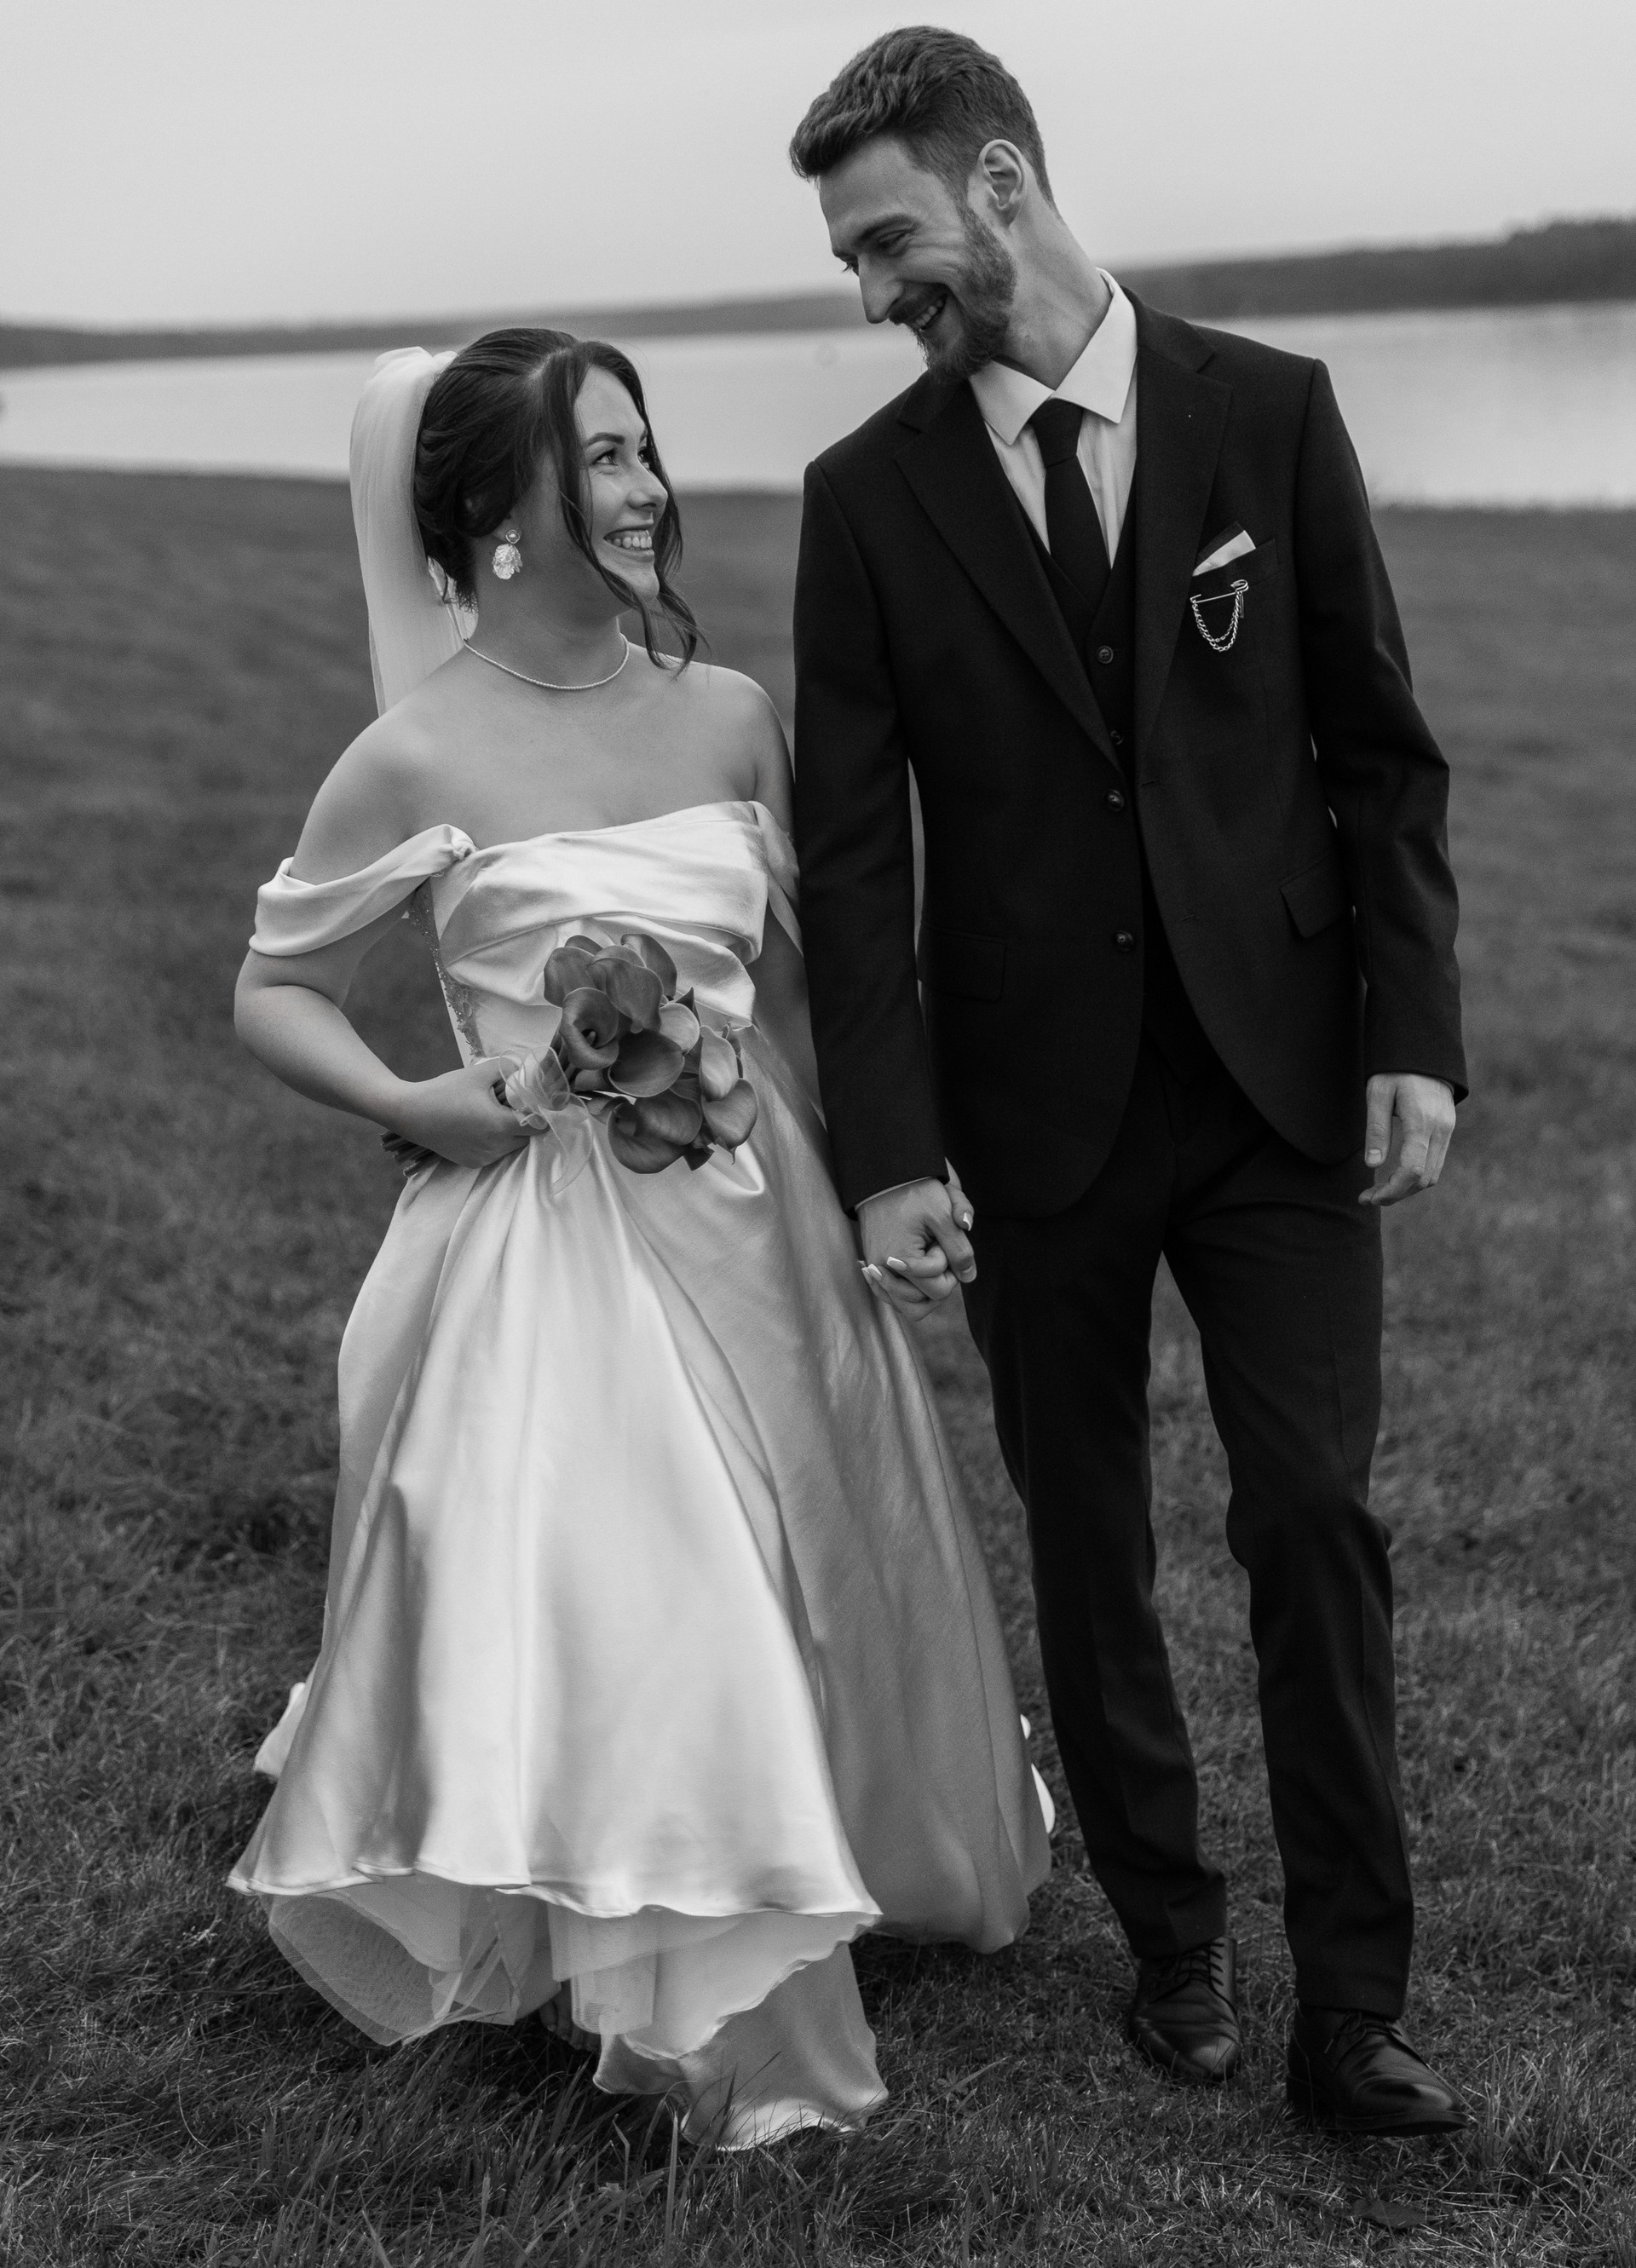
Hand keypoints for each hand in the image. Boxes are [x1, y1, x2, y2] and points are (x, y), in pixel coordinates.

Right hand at [388, 1059, 529, 1170]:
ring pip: (510, 1147)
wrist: (410, 1113)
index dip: (540, 1115)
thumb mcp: (477, 1074)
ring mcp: (483, 1158)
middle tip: (510, 1106)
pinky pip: (493, 1154)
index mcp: (501, 1125)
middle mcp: (495, 1146)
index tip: (534, 1104)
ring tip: (491, 1114)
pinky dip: (493, 1143)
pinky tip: (478, 1126)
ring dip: (509, 1134)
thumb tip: (523, 1066)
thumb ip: (506, 1067)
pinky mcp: (471, 1163)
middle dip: (523, 1123)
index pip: (537, 1127)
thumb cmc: (444, 1091)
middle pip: (525, 1138)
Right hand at [857, 1168, 975, 1319]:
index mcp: (901, 1261)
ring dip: (921, 1289)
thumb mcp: (944, 1216)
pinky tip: (914, 1273)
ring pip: (904, 1304)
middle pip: (920, 1304)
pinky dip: (905, 1289)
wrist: (885, 1175)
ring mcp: (876, 1269)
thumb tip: (968, 1277)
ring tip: (926, 1261)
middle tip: (935, 1252)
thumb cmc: (916, 1192)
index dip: (949, 1268)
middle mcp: (883, 1271)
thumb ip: (960, 1250)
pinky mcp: (873, 1264)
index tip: (941, 1241)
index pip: (938, 1290)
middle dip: (935, 1282)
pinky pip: (891, 1293)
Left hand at [1358, 1073, 1455, 1207]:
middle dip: (1396, 1194)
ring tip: (1378, 1189)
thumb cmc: (1395, 1069)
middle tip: (1367, 1196)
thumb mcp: (1377, 1093)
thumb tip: (1372, 1164)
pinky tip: (1395, 1175)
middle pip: (1424, 1179)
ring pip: (1432, 1174)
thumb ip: (1376, 1129)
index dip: (1391, 1190)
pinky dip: (1416, 1176)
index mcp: (1422, 1122)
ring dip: (1406, 1188)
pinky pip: (1435, 1162)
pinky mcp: (1447, 1129)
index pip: (1411, 1170)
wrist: (1424, 1050)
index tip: (1369, 1197)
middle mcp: (1440, 1130)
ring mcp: (1447, 1130)